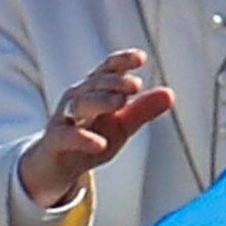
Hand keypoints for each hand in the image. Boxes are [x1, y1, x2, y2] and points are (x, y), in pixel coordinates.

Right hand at [18, 49, 173, 207]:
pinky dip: (83, 138)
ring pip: (80, 104)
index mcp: (95, 91)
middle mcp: (78, 99)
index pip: (107, 69)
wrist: (56, 167)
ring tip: (120, 103)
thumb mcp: (121, 126)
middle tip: (136, 85)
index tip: (140, 57)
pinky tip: (100, 143)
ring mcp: (64, 118)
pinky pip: (66, 136)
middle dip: (115, 81)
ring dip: (100, 100)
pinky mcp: (54, 141)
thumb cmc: (90, 140)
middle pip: (95, 84)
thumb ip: (143, 111)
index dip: (121, 61)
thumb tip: (170, 93)